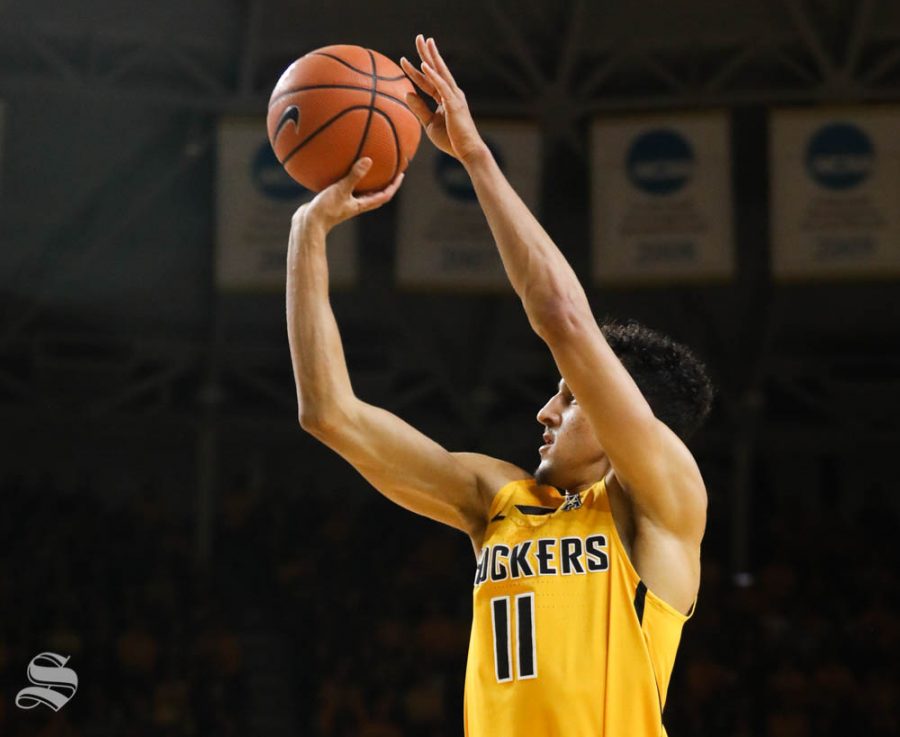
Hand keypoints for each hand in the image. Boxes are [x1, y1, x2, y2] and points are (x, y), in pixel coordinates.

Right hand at [297, 158, 403, 233]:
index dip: (394, 186)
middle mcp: (356, 205)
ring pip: (360, 190)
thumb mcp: (341, 190)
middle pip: (375, 194)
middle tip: (390, 169)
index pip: (384, 195)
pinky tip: (341, 167)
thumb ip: (354, 176)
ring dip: (366, 181)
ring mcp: (345, 203)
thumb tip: (368, 160)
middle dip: (384, 182)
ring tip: (369, 166)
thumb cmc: (326, 210)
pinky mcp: (334, 200)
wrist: (308, 224)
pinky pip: (345, 186)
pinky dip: (347, 178)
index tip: (401, 174)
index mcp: (362, 205)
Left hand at [400, 35, 486, 162]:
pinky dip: (433, 76)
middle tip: (420, 37)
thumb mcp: (430, 124)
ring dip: (431, 57)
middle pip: (436, 69)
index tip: (404, 60)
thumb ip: (420, 108)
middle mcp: (451, 93)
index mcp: (445, 98)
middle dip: (427, 53)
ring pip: (440, 73)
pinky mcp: (454, 104)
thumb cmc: (451, 140)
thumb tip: (407, 93)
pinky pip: (442, 87)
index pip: (428, 81)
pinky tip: (424, 65)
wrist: (467, 151)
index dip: (416, 70)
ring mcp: (454, 97)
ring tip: (424, 42)